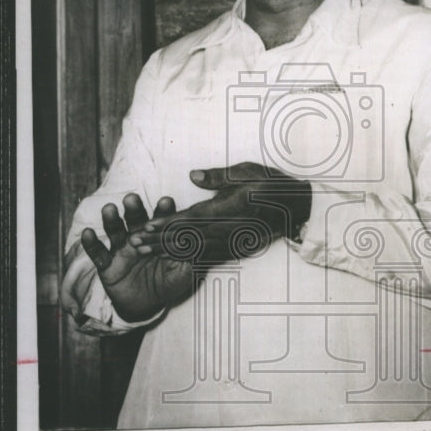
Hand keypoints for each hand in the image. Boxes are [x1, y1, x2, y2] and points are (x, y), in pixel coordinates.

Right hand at [81, 193, 194, 322]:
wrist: (145, 305)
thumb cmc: (166, 284)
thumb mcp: (182, 273)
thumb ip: (190, 257)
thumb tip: (202, 242)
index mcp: (157, 236)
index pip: (161, 221)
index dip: (163, 211)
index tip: (166, 202)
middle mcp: (138, 237)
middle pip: (135, 219)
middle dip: (134, 208)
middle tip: (132, 199)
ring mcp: (120, 249)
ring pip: (115, 231)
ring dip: (111, 220)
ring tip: (109, 209)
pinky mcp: (106, 264)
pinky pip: (97, 253)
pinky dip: (91, 243)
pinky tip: (88, 234)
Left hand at [129, 162, 311, 264]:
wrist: (298, 208)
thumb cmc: (272, 185)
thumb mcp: (248, 171)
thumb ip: (219, 176)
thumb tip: (193, 177)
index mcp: (227, 209)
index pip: (190, 218)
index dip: (166, 224)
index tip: (144, 227)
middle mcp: (227, 228)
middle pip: (185, 237)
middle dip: (157, 241)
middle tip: (133, 244)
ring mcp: (231, 241)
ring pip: (193, 248)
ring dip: (166, 251)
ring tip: (143, 252)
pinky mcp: (236, 248)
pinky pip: (207, 254)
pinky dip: (186, 257)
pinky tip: (171, 258)